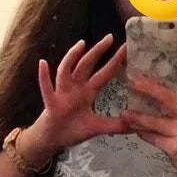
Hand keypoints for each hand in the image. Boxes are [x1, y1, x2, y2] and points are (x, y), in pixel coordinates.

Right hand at [32, 34, 129, 153]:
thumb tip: (134, 126)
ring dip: (72, 56)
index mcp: (87, 92)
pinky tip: (43, 63)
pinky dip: (44, 76)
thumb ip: (115, 126)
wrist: (54, 140)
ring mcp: (62, 93)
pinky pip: (46, 88)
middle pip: (86, 64)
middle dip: (98, 51)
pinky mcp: (51, 103)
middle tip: (110, 37)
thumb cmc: (73, 130)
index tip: (126, 47)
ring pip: (66, 70)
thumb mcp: (97, 128)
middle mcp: (75, 88)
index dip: (114, 61)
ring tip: (81, 44)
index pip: (103, 73)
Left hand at [121, 35, 176, 176]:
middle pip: (169, 97)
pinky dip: (142, 132)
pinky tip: (133, 128)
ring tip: (125, 111)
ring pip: (155, 121)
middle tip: (132, 80)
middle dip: (149, 88)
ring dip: (137, 116)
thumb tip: (167, 82)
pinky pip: (152, 138)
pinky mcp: (175, 147)